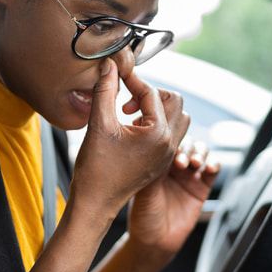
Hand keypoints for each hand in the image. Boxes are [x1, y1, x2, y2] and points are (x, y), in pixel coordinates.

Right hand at [70, 59, 189, 217]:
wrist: (95, 204)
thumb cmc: (96, 171)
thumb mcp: (99, 125)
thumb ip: (105, 91)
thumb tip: (110, 66)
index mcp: (158, 134)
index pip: (151, 93)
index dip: (132, 80)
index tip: (116, 74)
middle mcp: (170, 144)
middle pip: (174, 101)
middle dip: (150, 94)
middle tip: (126, 101)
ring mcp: (168, 154)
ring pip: (177, 116)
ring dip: (157, 108)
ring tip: (131, 115)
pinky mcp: (162, 161)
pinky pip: (171, 133)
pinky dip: (156, 123)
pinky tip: (131, 129)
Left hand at [125, 92, 220, 256]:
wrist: (155, 243)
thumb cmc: (142, 216)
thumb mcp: (144, 188)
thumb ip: (153, 166)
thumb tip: (157, 143)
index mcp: (155, 160)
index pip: (165, 136)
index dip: (169, 131)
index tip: (167, 134)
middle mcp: (172, 164)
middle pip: (185, 140)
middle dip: (185, 144)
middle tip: (178, 159)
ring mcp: (187, 175)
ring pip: (200, 151)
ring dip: (198, 153)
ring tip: (191, 164)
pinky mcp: (201, 187)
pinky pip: (213, 170)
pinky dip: (214, 164)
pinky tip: (209, 167)